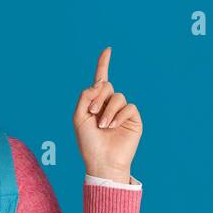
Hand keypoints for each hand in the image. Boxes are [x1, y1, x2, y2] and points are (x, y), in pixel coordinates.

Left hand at [73, 46, 141, 181]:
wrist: (102, 162)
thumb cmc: (88, 143)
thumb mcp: (79, 117)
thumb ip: (85, 96)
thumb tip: (101, 83)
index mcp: (95, 103)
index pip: (100, 80)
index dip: (104, 64)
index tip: (108, 50)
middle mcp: (109, 105)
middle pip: (107, 86)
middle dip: (98, 97)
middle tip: (92, 113)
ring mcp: (122, 112)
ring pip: (118, 96)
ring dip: (107, 110)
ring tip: (103, 126)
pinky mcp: (133, 119)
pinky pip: (128, 106)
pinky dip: (118, 115)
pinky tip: (112, 127)